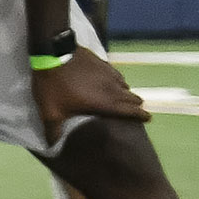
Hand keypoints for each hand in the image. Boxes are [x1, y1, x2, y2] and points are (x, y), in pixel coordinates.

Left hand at [32, 49, 148, 138]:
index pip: (131, 111)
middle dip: (136, 105)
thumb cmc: (54, 85)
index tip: (148, 118)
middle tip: (136, 110)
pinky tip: (110, 81)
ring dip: (126, 92)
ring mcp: (109, 73)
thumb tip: (52, 146)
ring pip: (125, 84)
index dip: (141, 115)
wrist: (53, 52)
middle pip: (132, 97)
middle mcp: (113, 88)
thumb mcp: (50, 111)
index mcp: (106, 102)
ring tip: (123, 97)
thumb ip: (53, 130)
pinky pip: (116, 73)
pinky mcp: (102, 62)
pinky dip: (117, 80)